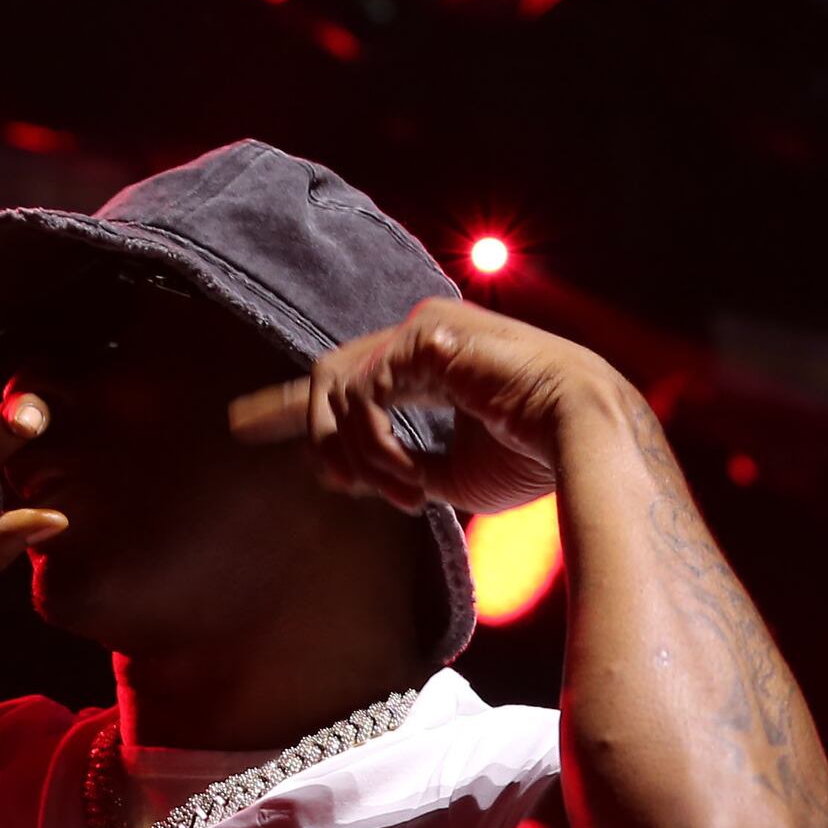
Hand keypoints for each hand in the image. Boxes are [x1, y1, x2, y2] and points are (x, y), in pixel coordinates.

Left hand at [233, 299, 634, 518]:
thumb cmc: (532, 457)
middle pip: (326, 377)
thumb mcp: (453, 474)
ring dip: (361, 459)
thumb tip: (363, 478)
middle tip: (335, 483)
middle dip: (310, 431)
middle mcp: (420, 335)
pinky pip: (362, 398)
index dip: (290, 402)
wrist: (582, 437)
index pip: (348, 374)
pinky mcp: (420, 339)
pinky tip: (411, 482)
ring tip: (402, 497)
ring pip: (338, 392)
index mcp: (430, 362)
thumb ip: (406, 464)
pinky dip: (377, 449)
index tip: (245, 422)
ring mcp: (418, 330)